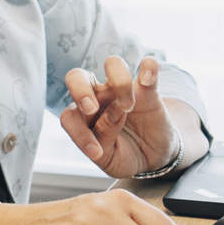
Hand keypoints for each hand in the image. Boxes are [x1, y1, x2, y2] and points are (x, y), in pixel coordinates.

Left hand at [61, 55, 178, 178]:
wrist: (153, 157)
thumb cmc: (124, 156)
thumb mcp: (111, 159)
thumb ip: (103, 138)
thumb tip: (112, 114)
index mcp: (83, 118)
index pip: (70, 117)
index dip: (78, 134)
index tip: (97, 153)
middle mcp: (98, 98)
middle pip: (77, 77)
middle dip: (80, 90)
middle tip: (91, 109)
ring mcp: (122, 89)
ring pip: (112, 65)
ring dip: (118, 83)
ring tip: (127, 107)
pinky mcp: (148, 88)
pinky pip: (148, 66)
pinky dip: (149, 67)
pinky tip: (148, 79)